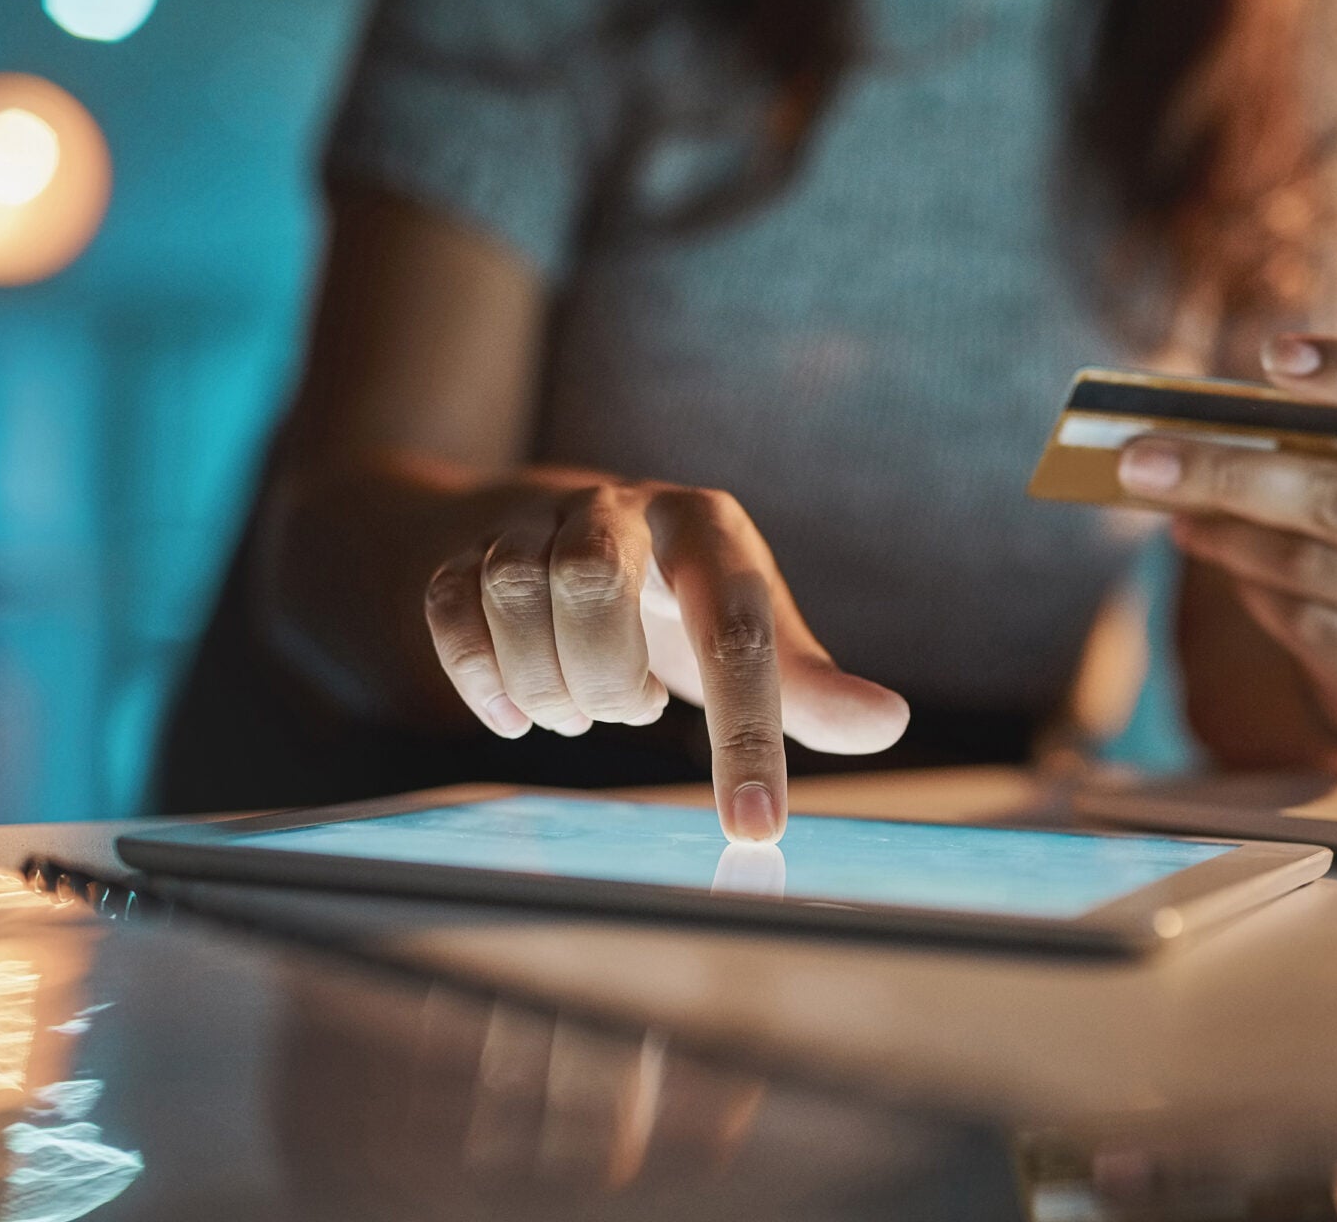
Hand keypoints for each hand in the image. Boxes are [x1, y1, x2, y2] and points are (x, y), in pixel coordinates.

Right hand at [422, 475, 908, 839]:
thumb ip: (806, 683)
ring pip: (513, 593)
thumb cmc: (675, 597)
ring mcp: (531, 525)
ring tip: (584, 709)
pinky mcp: (463, 553)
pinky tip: (516, 714)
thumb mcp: (747, 629)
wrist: (561, 530)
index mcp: (704, 526)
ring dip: (548, 683)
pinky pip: (449, 610)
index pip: (731, 625)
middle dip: (607, 676)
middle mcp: (617, 509)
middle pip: (589, 577)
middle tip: (632, 710)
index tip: (755, 827)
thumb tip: (887, 723)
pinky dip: (479, 678)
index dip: (745, 732)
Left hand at [1118, 336, 1336, 748]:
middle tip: (1140, 460)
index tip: (1274, 354)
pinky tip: (1222, 561)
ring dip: (1225, 536)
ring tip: (1175, 514)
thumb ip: (1303, 450)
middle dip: (1229, 474)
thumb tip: (1178, 439)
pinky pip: (1304, 621)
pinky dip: (1251, 588)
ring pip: (1310, 564)